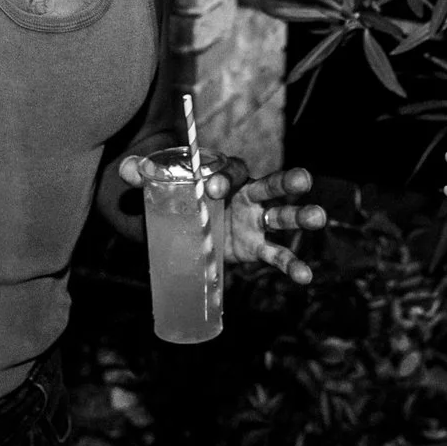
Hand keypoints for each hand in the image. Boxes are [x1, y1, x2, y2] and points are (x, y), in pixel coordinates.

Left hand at [116, 152, 328, 283]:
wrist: (187, 218)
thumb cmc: (179, 194)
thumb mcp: (161, 184)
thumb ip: (145, 175)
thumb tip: (127, 169)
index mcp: (226, 173)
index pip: (230, 171)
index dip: (222, 178)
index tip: (208, 189)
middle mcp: (247, 193)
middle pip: (270, 185)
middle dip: (286, 182)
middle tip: (303, 178)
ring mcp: (255, 221)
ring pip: (281, 216)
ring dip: (300, 216)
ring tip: (319, 217)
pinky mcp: (254, 247)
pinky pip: (275, 255)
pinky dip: (291, 265)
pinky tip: (305, 276)